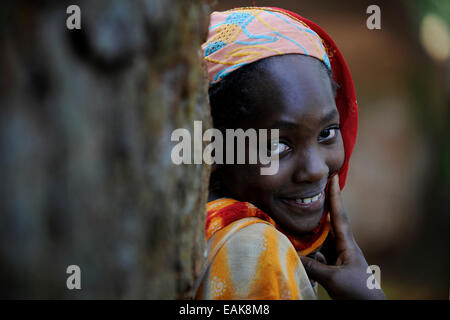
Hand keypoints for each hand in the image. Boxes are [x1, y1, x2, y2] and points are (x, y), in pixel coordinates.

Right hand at [300, 175, 385, 299]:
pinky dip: (307, 252)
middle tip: (308, 193)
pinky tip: (296, 251)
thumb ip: (314, 267)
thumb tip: (293, 256)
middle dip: (318, 209)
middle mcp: (342, 246)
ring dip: (308, 233)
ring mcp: (337, 257)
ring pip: (319, 240)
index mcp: (347, 244)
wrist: (368, 307)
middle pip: (327, 223)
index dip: (335, 196)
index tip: (333, 177)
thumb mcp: (334, 279)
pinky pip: (317, 255)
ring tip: (293, 222)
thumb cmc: (357, 292)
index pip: (339, 215)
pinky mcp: (332, 268)